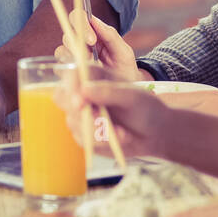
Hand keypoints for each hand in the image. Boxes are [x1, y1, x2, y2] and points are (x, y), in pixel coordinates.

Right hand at [53, 12, 142, 80]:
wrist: (125, 93)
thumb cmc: (124, 69)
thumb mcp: (123, 52)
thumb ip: (110, 36)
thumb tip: (94, 20)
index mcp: (92, 33)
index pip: (77, 18)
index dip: (81, 25)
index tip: (92, 40)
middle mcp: (79, 44)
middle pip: (67, 35)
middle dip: (77, 45)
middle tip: (90, 58)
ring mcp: (72, 59)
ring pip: (60, 52)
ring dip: (72, 60)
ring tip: (87, 72)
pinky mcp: (69, 75)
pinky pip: (60, 71)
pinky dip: (68, 75)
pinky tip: (81, 82)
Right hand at [53, 67, 169, 157]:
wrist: (155, 134)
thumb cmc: (147, 108)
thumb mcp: (133, 97)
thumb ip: (109, 92)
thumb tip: (84, 89)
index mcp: (95, 76)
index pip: (72, 74)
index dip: (71, 87)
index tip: (80, 104)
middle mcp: (84, 93)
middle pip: (62, 97)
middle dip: (78, 112)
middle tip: (100, 121)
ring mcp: (83, 114)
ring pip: (73, 122)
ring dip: (97, 131)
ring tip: (123, 133)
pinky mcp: (84, 134)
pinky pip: (83, 139)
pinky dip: (102, 142)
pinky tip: (120, 138)